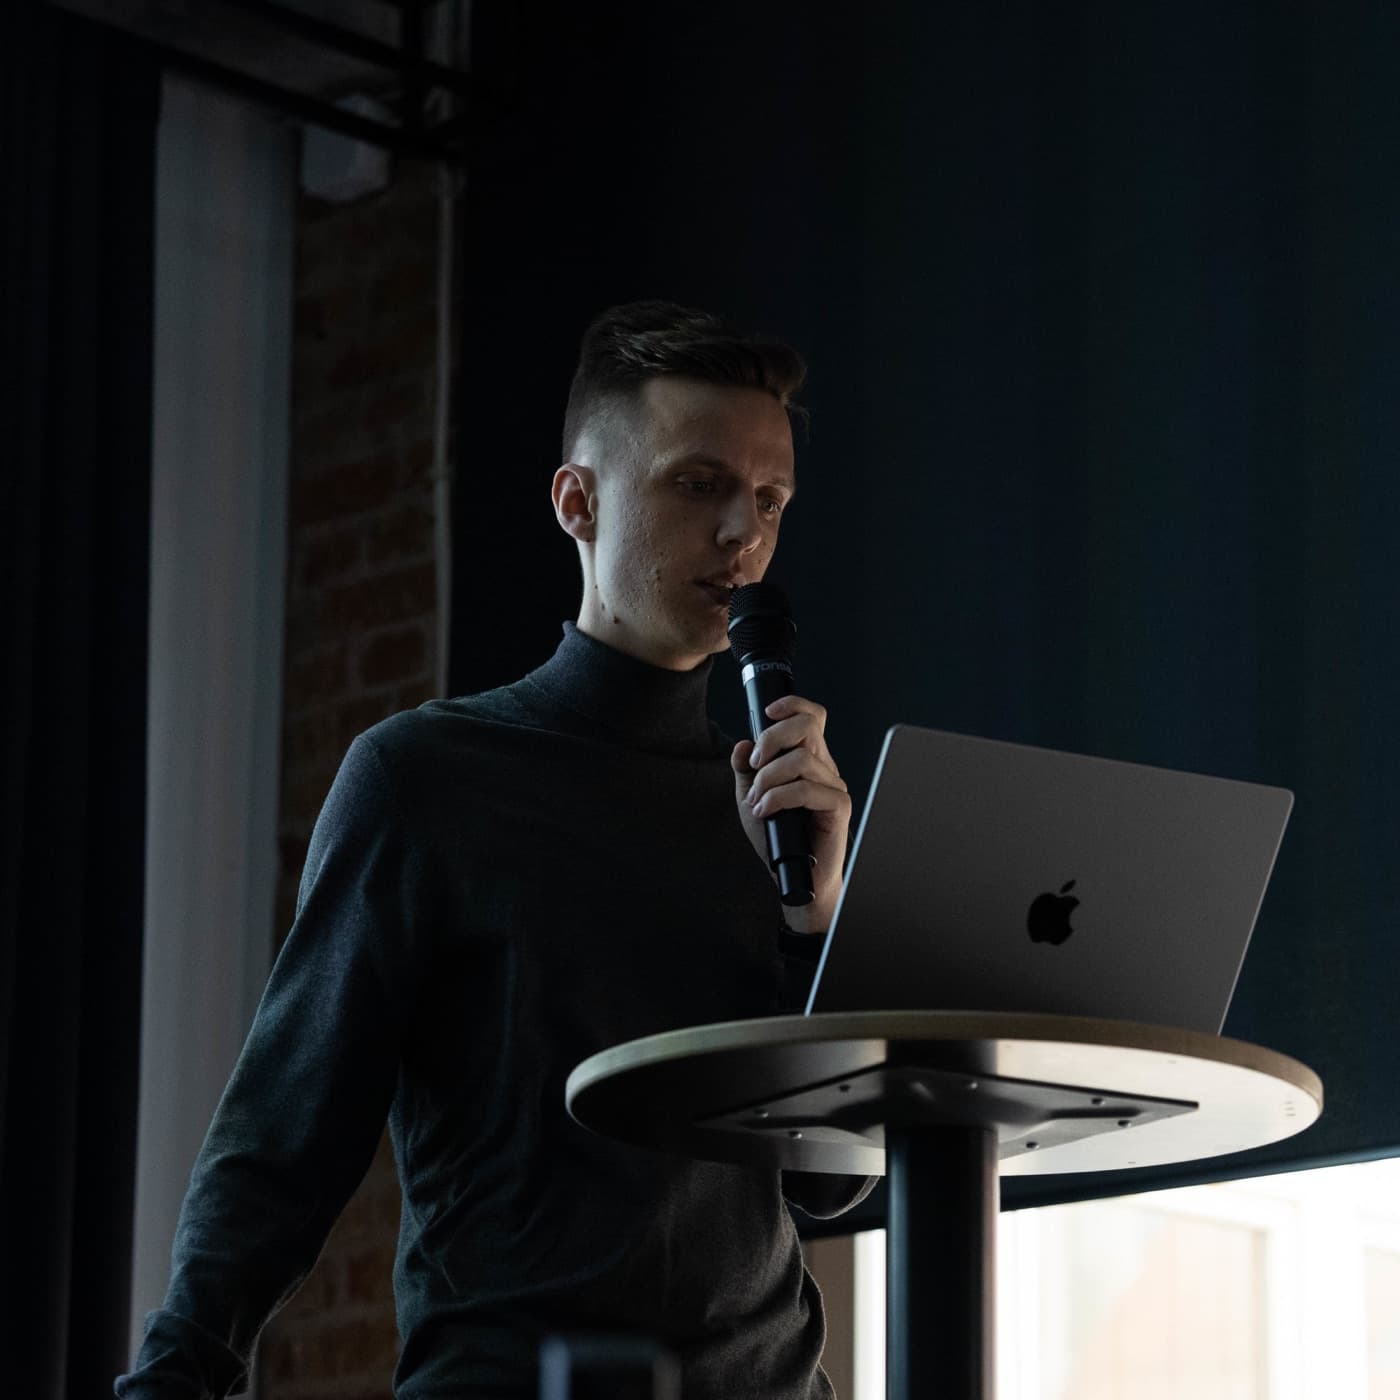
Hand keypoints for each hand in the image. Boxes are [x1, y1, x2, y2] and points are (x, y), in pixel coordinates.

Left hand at [730, 695, 851, 933]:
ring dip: (768, 779)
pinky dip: (779, 797)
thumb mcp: (751, 799)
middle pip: (807, 726)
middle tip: (755, 763)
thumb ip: (745, 771)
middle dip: (773, 738)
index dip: (792, 705)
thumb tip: (742, 746)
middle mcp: (824, 767)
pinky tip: (766, 811)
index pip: (811, 717)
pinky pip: (807, 789)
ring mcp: (833, 786)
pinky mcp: (838, 806)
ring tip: (757, 801)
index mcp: (808, 759)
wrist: (796, 878)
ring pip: (801, 760)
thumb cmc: (779, 838)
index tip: (767, 712)